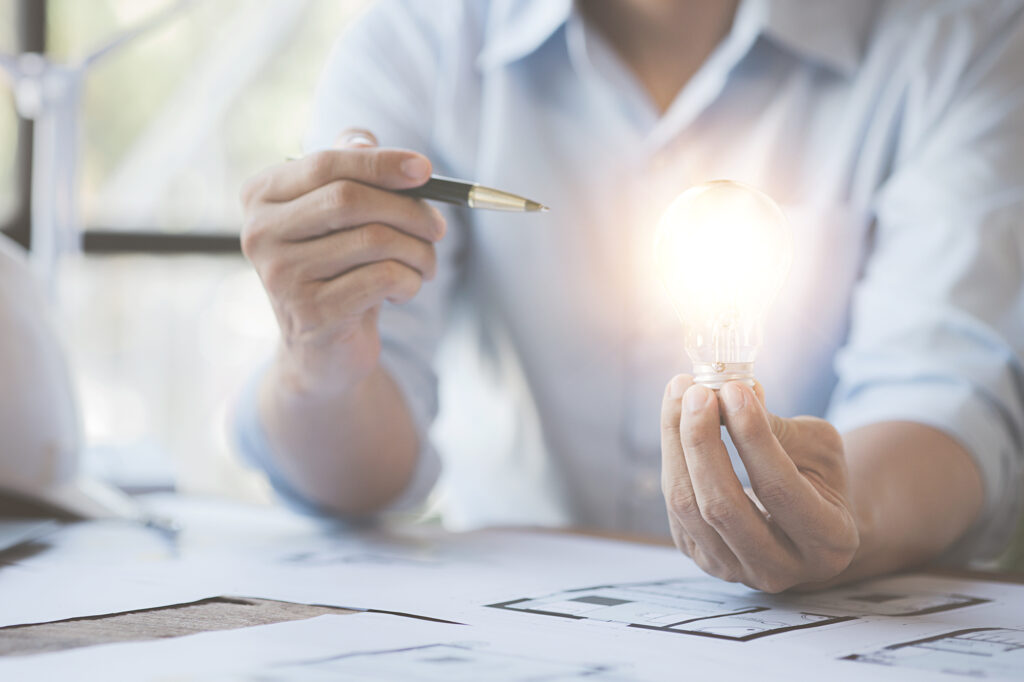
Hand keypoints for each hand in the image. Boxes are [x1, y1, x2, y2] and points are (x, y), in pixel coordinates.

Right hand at [240, 130, 444, 394]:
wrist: (322, 350)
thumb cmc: (337, 269)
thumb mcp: (338, 217)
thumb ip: (348, 170)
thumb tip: (366, 141)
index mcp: (261, 196)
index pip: (327, 163)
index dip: (381, 163)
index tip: (425, 170)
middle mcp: (259, 233)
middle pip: (350, 199)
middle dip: (409, 209)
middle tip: (439, 228)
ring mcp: (281, 276)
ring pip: (374, 240)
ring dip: (418, 251)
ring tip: (426, 265)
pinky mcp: (310, 314)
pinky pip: (381, 279)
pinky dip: (409, 281)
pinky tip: (405, 290)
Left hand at [660, 375, 859, 591]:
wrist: (806, 521)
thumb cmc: (818, 476)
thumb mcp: (819, 448)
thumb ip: (777, 428)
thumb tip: (726, 394)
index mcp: (827, 541)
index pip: (779, 490)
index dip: (752, 437)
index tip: (733, 389)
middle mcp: (779, 568)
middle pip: (722, 506)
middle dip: (702, 441)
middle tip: (696, 391)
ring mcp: (734, 570)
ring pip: (688, 506)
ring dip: (677, 442)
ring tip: (680, 392)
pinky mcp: (700, 556)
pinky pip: (675, 505)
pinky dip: (672, 455)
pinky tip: (677, 419)